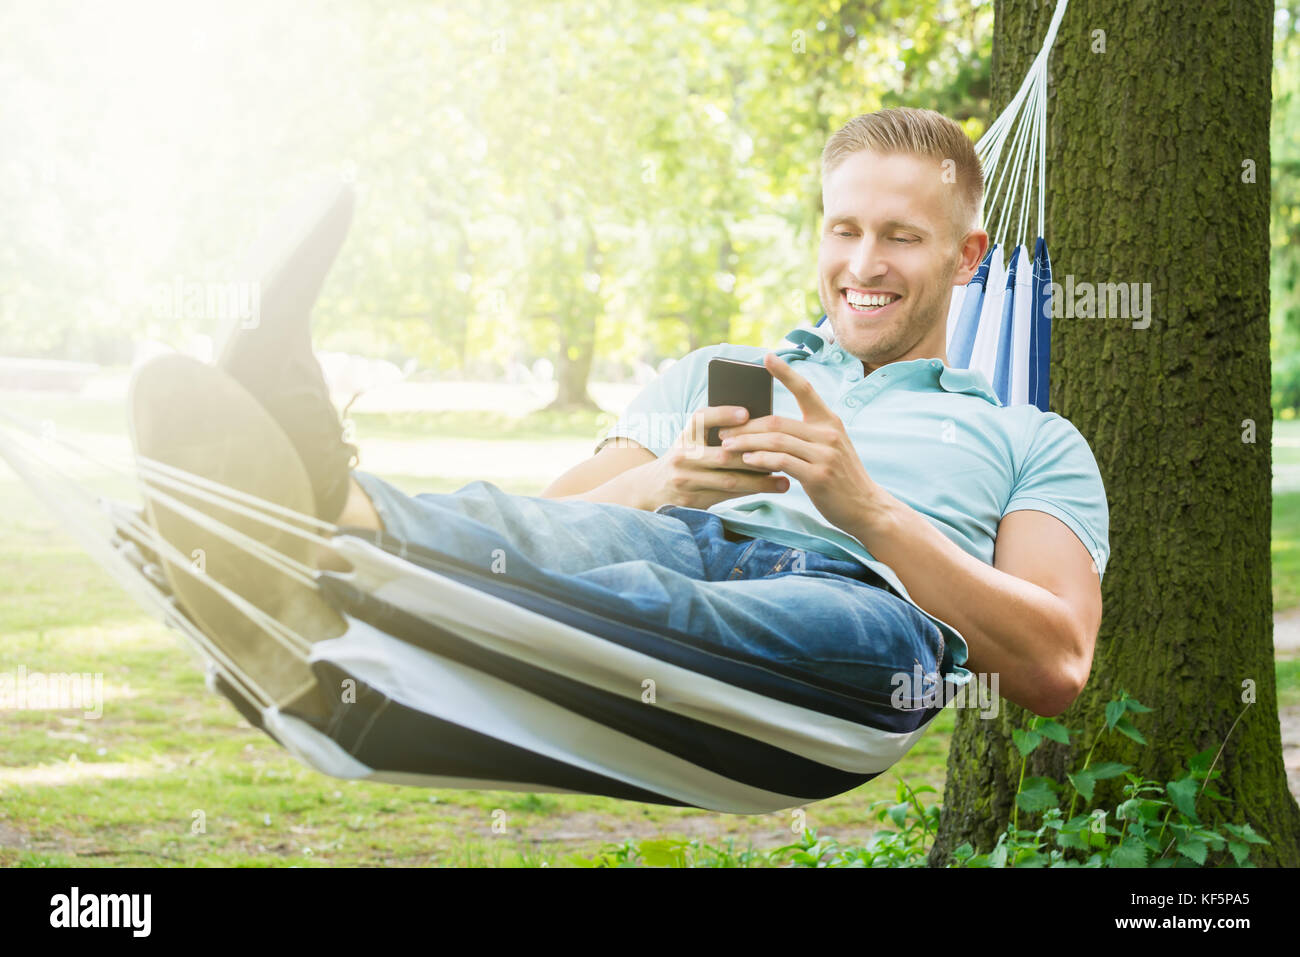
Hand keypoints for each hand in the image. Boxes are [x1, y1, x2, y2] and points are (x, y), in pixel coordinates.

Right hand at [636, 403, 790, 509]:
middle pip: (723, 455)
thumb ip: (717, 432)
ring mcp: (685, 481)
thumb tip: (760, 425)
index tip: (746, 413)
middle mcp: (682, 456)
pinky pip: (725, 497)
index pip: (702, 418)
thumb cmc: (686, 457)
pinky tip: (769, 490)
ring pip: (729, 481)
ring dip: (759, 481)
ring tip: (784, 479)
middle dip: (756, 456)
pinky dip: (749, 493)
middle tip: (783, 455)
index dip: (723, 414)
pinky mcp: (690, 502)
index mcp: (685, 435)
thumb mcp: (693, 439)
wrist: (652, 488)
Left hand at [716, 351, 887, 533]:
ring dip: (747, 443)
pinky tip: (747, 461)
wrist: (866, 506)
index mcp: (829, 421)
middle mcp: (828, 434)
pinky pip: (782, 463)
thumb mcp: (830, 447)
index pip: (805, 389)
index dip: (785, 372)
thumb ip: (807, 434)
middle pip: (777, 422)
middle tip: (723, 432)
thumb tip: (767, 427)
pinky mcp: (819, 476)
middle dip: (746, 426)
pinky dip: (761, 460)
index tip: (766, 357)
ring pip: (776, 441)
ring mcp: (825, 455)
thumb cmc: (841, 477)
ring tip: (727, 447)